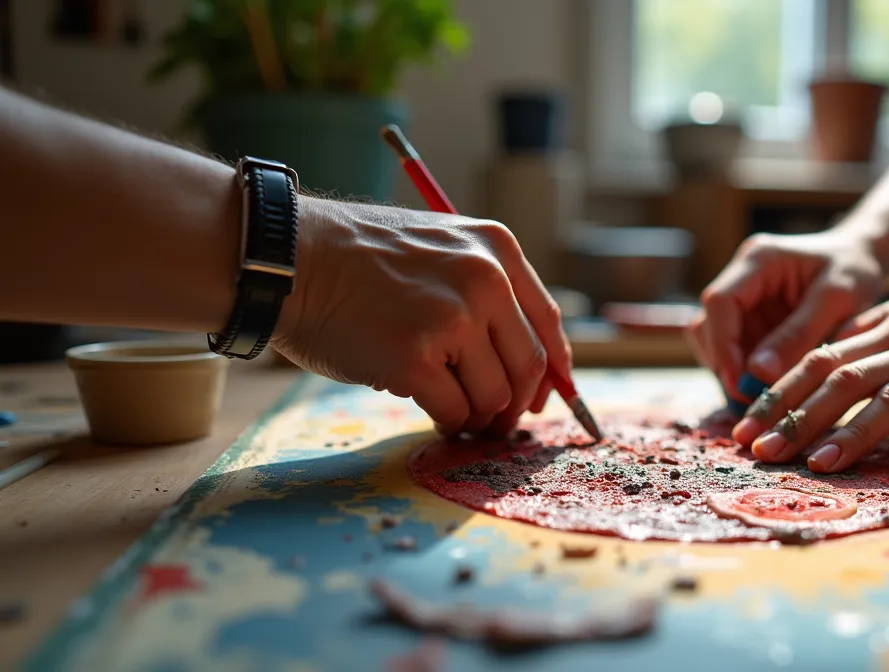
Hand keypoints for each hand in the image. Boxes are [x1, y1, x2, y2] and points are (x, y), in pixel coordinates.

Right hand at [272, 198, 569, 435]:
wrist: (288, 259)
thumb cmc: (358, 261)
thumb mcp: (440, 248)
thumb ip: (485, 291)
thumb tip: (524, 365)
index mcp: (497, 248)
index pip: (547, 322)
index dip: (551, 370)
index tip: (540, 397)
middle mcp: (484, 279)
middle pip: (527, 366)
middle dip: (514, 405)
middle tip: (496, 423)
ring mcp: (450, 319)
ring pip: (493, 395)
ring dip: (477, 415)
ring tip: (453, 413)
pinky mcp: (414, 358)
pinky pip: (454, 411)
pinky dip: (448, 422)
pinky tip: (428, 411)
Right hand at [688, 228, 883, 398]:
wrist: (863, 257)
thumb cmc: (855, 270)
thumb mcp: (837, 299)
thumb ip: (799, 334)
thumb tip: (758, 374)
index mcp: (758, 260)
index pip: (720, 301)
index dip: (722, 344)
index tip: (739, 383)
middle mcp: (741, 276)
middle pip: (708, 323)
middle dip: (725, 363)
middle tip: (753, 399)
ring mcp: (743, 298)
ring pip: (715, 340)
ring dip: (733, 370)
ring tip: (763, 395)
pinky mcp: (750, 317)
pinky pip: (735, 348)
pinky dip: (746, 371)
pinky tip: (769, 386)